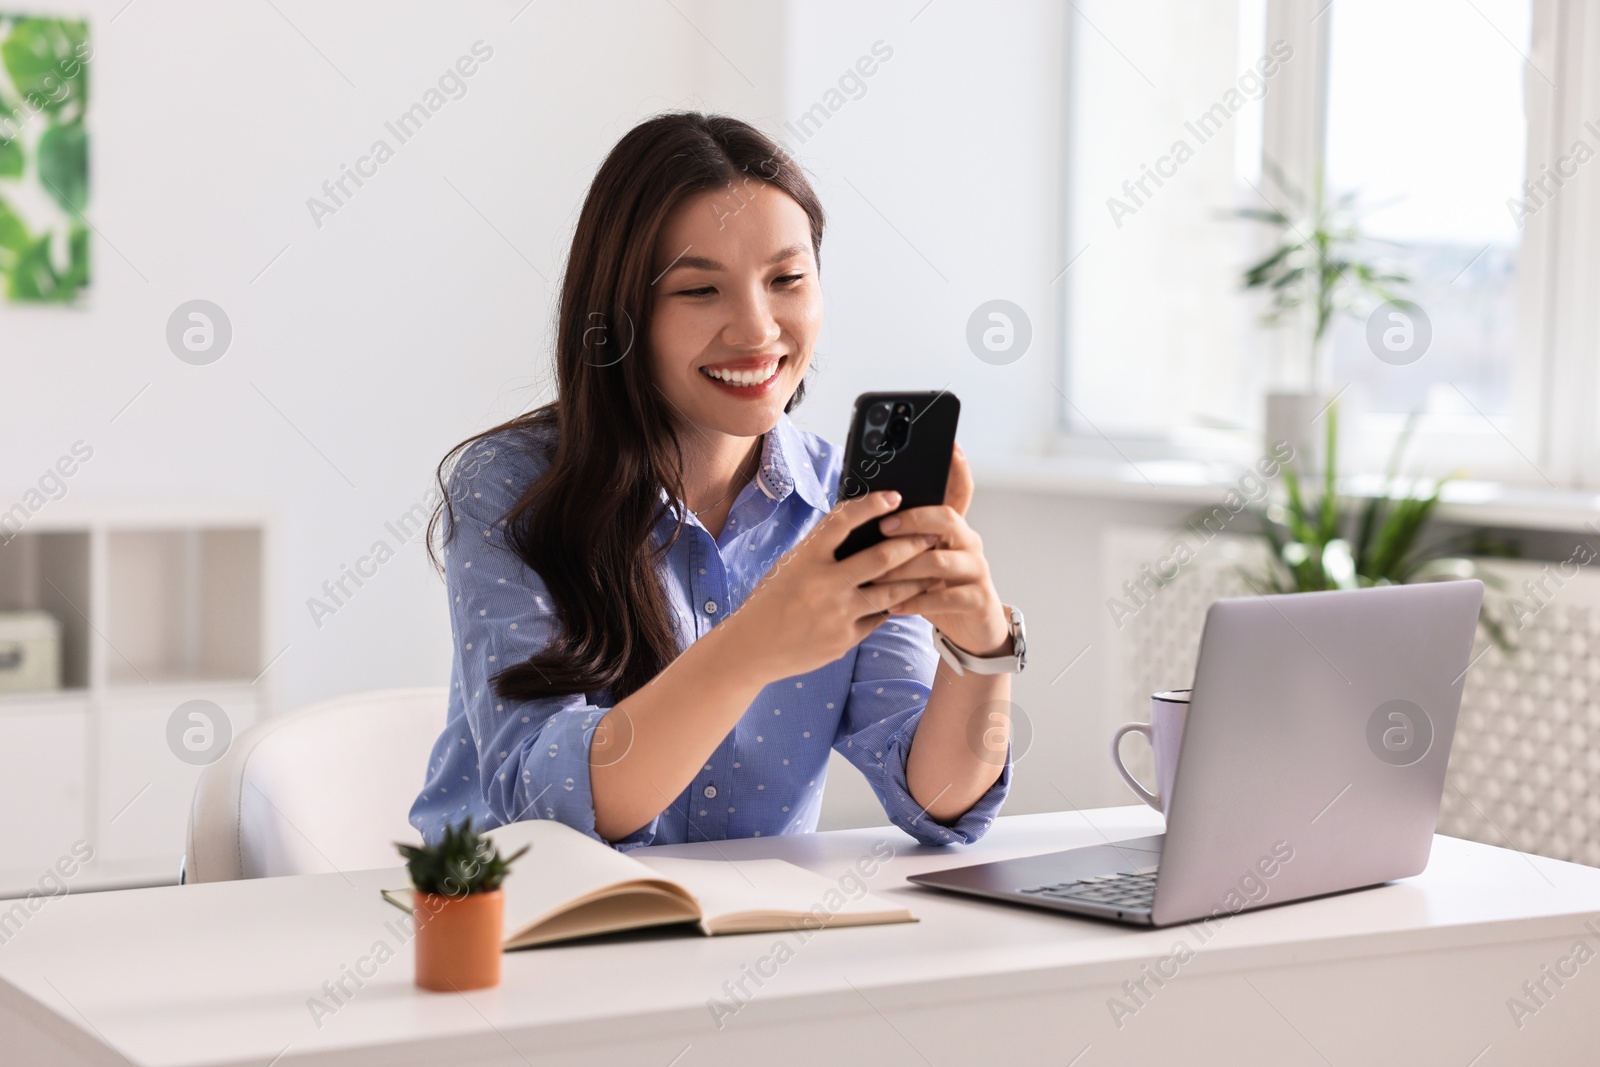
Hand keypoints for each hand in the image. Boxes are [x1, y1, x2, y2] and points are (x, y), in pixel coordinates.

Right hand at [722, 489, 938, 680]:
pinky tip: (907, 598)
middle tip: (932, 534)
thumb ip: (822, 551)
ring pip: (892, 592)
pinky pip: (878, 618)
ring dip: (916, 578)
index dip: (871, 505)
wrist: (751, 648)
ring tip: (932, 568)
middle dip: (913, 544)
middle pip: (882, 558)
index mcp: (806, 559)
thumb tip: (859, 529)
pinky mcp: (845, 639)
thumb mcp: (790, 566)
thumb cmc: (770, 600)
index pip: (843, 521)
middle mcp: (825, 584)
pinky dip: (893, 606)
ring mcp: (838, 614)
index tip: (894, 496)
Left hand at [872, 442, 1008, 654]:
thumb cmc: (934, 586)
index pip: (960, 490)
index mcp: (953, 526)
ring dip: (904, 567)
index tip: (950, 447)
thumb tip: (862, 514)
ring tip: (877, 576)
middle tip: (884, 526)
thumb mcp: (920, 557)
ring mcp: (976, 569)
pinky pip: (945, 597)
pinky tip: (894, 607)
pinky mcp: (977, 598)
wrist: (970, 627)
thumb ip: (903, 536)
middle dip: (913, 519)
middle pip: (946, 518)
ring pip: (940, 560)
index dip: (958, 468)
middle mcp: (968, 542)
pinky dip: (916, 602)